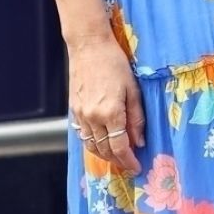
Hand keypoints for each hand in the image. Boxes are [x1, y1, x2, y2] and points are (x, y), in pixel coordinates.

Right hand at [68, 35, 144, 177]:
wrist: (89, 45)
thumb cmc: (114, 62)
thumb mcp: (133, 89)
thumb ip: (136, 118)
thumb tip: (139, 142)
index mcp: (111, 113)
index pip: (120, 148)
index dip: (129, 161)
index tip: (136, 167)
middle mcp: (93, 118)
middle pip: (104, 150)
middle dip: (118, 161)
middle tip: (129, 163)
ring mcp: (81, 115)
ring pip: (91, 145)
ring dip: (104, 155)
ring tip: (116, 156)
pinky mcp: (74, 109)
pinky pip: (82, 134)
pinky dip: (92, 143)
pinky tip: (101, 141)